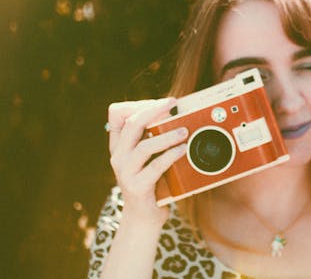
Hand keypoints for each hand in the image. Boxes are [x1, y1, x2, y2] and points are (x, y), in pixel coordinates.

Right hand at [107, 98, 187, 226]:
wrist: (143, 218)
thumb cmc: (151, 183)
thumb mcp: (147, 158)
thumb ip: (153, 139)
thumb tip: (178, 116)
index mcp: (118, 145)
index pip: (117, 114)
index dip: (139, 103)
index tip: (162, 103)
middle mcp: (118, 156)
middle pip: (131, 124)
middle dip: (154, 110)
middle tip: (174, 104)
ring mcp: (125, 172)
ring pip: (144, 146)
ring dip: (167, 135)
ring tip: (184, 131)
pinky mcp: (137, 187)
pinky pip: (155, 167)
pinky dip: (171, 155)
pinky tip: (183, 150)